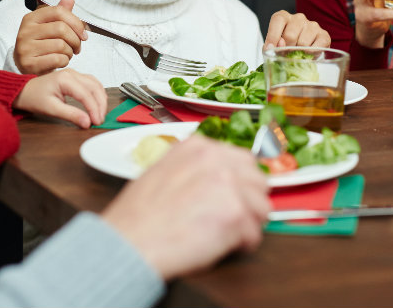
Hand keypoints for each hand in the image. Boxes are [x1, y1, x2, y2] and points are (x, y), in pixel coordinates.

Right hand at [13, 0, 88, 74]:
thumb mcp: (49, 27)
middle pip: (61, 28)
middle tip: (77, 47)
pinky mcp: (28, 63)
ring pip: (61, 45)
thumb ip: (60, 13)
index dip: (76, 22)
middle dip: (75, 40)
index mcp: (31, 18)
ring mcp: (25, 47)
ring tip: (66, 54)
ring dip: (70, 52)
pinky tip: (61, 62)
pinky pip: (57, 59)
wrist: (26, 67)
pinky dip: (65, 62)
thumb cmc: (42, 46)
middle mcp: (25, 31)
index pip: (58, 11)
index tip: (83, 34)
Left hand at [13, 68, 106, 128]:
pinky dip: (97, 94)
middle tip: (100, 120)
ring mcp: (74, 74)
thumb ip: (71, 115)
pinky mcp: (75, 77)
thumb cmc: (34, 98)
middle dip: (100, 105)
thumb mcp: (51, 109)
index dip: (94, 109)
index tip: (96, 122)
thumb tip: (87, 122)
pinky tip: (98, 104)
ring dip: (101, 99)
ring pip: (95, 84)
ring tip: (100, 114)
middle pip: (94, 87)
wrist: (25, 91)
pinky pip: (92, 83)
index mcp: (65, 79)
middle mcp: (72, 73)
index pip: (86, 94)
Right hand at [101, 135, 270, 279]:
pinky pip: (255, 234)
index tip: (235, 197)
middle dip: (249, 201)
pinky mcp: (236, 213)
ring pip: (263, 207)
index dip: (240, 183)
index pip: (242, 159)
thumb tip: (221, 181)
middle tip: (232, 220)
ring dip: (248, 224)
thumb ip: (195, 169)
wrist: (130, 240)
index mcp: (198, 146)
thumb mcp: (164, 172)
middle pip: (258, 180)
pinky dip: (242, 245)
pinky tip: (221, 247)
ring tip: (225, 235)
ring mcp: (229, 184)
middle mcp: (217, 158)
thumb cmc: (139, 216)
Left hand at [263, 11, 330, 48]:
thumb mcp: (276, 45)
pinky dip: (311, 55)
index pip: (278, 20)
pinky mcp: (324, 35)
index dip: (273, 36)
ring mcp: (312, 25)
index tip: (270, 49)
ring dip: (299, 53)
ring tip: (298, 53)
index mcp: (283, 17)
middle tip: (288, 54)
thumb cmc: (286, 47)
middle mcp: (298, 18)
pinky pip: (317, 47)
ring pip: (303, 43)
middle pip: (290, 35)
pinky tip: (308, 54)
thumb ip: (274, 45)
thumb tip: (278, 45)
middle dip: (287, 49)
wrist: (305, 53)